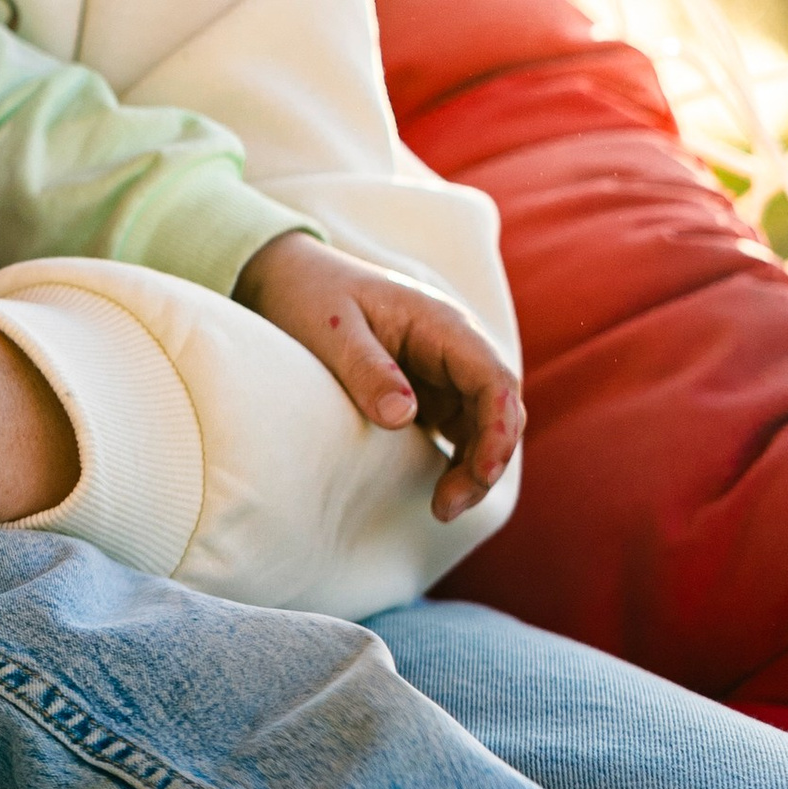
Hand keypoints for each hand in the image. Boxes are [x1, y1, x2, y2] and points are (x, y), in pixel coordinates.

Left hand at [237, 230, 522, 524]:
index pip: (493, 378)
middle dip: (487, 461)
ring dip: (474, 468)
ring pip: (484, 426)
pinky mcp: (429, 394)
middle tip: (447, 506)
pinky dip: (458, 463)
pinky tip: (438, 493)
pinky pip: (460, 432)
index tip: (481, 474)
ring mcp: (444, 372)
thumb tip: (403, 416)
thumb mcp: (330, 330)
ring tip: (441, 508)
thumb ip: (367, 369)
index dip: (498, 430)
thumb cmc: (311, 297)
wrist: (288, 280)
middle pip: (499, 409)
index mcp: (442, 324)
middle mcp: (454, 348)